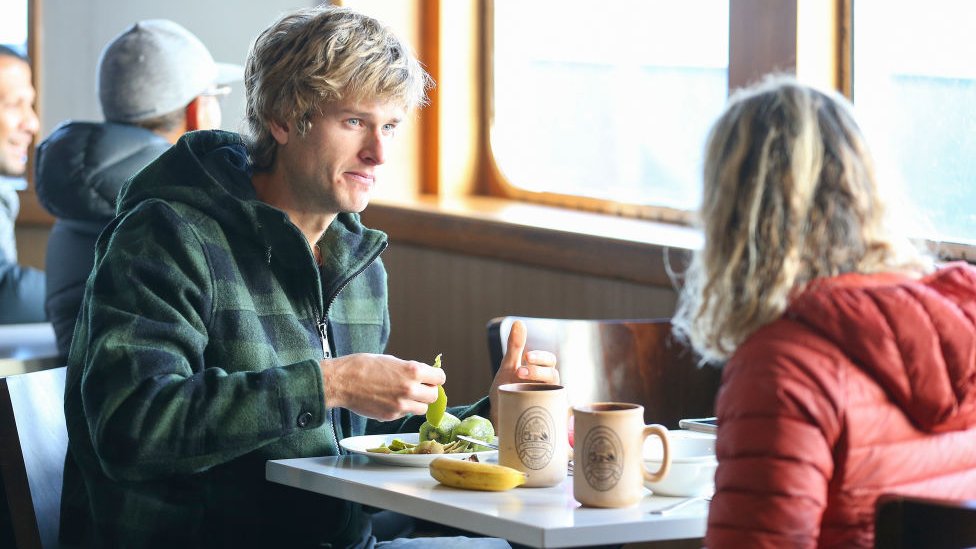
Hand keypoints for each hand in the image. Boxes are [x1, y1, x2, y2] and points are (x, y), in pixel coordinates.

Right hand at [320, 353, 445, 420]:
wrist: (341, 381)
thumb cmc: (363, 366)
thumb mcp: (391, 361)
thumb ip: (409, 370)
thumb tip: (421, 376)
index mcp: (412, 371)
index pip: (440, 378)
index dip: (436, 378)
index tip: (432, 379)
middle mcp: (410, 389)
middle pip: (434, 396)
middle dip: (429, 392)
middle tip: (421, 389)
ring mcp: (401, 405)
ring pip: (422, 409)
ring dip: (417, 403)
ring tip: (405, 396)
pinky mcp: (390, 416)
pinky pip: (404, 414)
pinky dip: (401, 409)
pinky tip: (389, 401)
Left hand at [488, 320, 557, 425]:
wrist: (499, 414)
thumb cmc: (507, 387)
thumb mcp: (509, 366)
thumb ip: (515, 346)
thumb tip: (518, 323)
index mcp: (542, 371)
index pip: (549, 360)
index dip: (540, 358)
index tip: (526, 357)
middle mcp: (548, 385)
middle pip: (553, 375)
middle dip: (537, 372)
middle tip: (518, 372)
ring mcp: (547, 401)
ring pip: (554, 394)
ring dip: (540, 390)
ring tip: (520, 389)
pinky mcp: (547, 416)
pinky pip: (556, 414)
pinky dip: (552, 412)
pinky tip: (541, 413)